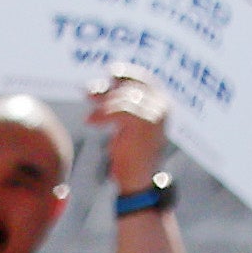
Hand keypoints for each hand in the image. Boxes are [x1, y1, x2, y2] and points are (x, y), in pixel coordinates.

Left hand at [87, 71, 170, 191]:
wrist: (138, 180)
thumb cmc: (131, 155)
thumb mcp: (127, 126)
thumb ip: (121, 107)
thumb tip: (100, 88)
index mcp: (162, 104)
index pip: (146, 80)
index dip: (128, 73)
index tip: (111, 71)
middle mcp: (162, 106)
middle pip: (132, 87)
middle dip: (108, 89)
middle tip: (88, 92)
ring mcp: (156, 114)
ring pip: (125, 98)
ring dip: (103, 104)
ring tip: (91, 117)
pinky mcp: (145, 125)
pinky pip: (121, 110)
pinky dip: (103, 114)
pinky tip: (92, 121)